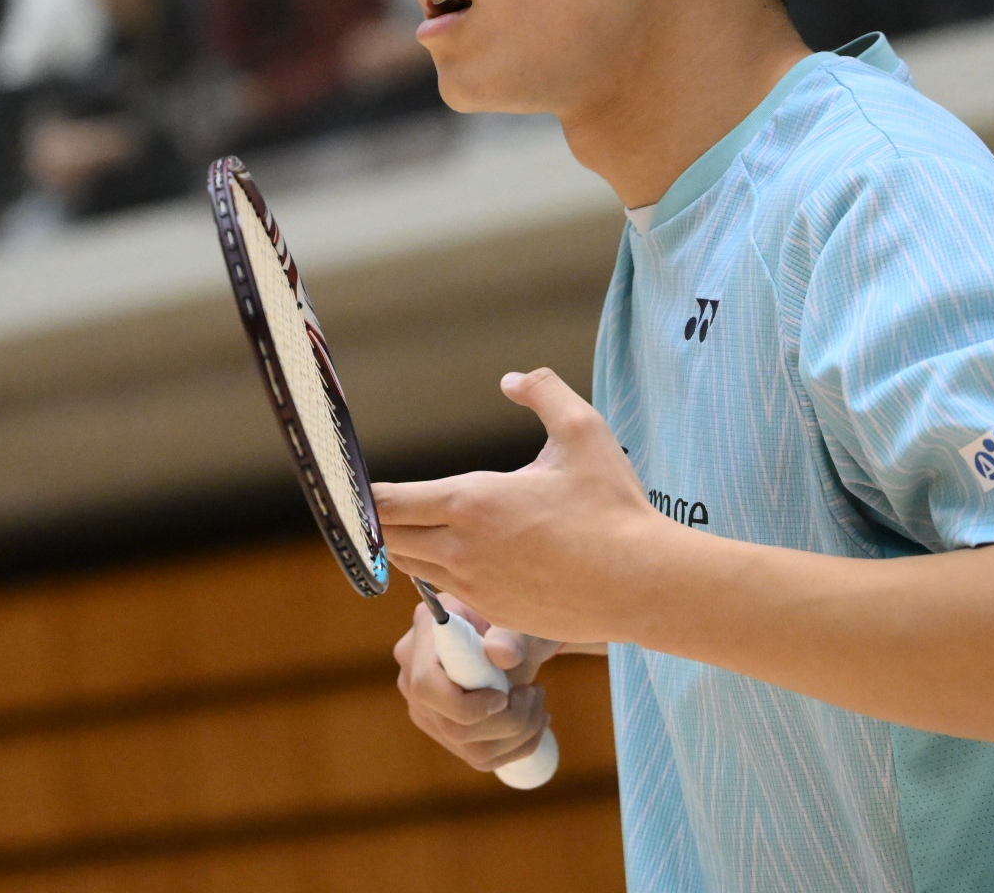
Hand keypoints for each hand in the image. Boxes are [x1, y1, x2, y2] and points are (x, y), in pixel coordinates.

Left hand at [373, 368, 669, 645]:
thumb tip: (512, 379)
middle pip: (388, 539)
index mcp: (472, 502)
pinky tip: (455, 553)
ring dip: (406, 546)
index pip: (388, 502)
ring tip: (408, 524)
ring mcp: (475, 588)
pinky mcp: (494, 614)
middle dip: (377, 521)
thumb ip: (544, 392)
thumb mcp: (583, 432)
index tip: (350, 483)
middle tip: (367, 503)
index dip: (362, 495)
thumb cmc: (613, 506)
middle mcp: (461, 550)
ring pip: (412, 568)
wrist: (642, 582)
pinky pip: (446, 592)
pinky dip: (439, 571)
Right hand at [391, 593, 561, 772]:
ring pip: (471, 748)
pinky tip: (533, 719)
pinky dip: (517, 745)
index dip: (467, 704)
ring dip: (519, 734)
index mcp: (426, 632)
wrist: (512, 636)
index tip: (505, 696)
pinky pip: (480, 756)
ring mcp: (425, 707)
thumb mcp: (518, 621)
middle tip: (534, 693)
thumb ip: (511, 635)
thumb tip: (502, 654)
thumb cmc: (514, 622)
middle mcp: (413, 673)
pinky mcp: (443, 730)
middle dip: (507, 721)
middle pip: (452, 726)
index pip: (426, 686)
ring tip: (537, 702)